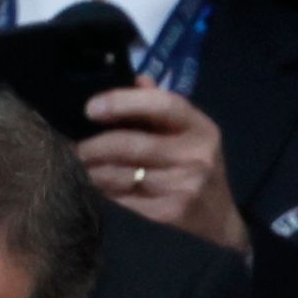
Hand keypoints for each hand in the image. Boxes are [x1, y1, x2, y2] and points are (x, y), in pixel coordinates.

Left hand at [76, 79, 250, 255]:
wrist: (219, 218)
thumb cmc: (197, 165)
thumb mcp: (190, 132)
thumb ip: (160, 106)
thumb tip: (133, 80)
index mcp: (201, 127)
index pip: (163, 105)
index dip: (123, 102)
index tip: (91, 108)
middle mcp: (197, 155)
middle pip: (135, 145)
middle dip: (98, 145)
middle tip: (79, 146)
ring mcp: (184, 186)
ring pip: (125, 174)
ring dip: (96, 170)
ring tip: (85, 165)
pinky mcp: (169, 212)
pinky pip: (125, 198)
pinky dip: (106, 189)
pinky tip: (99, 184)